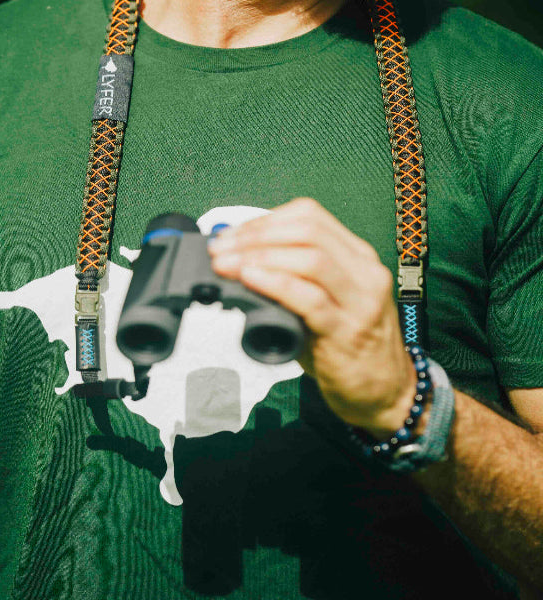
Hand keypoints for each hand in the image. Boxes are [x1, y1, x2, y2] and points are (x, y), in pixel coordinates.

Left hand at [208, 198, 416, 434]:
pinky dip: (276, 283)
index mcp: (357, 256)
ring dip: (260, 257)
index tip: (230, 235)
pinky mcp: (348, 331)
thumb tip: (237, 263)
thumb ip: (294, 278)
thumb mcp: (326, 299)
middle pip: (307, 232)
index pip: (309, 216)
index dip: (265, 220)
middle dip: (256, 236)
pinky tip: (251, 279)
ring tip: (227, 265)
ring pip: (311, 259)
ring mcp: (360, 301)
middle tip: (220, 249)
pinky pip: (311, 299)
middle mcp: (364, 271)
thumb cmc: (347, 344)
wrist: (388, 392)